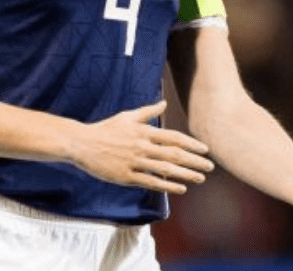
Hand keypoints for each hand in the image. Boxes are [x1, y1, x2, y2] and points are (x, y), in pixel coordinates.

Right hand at [70, 100, 213, 193]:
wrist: (82, 144)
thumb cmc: (106, 129)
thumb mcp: (127, 116)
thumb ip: (147, 111)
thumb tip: (164, 102)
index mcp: (144, 131)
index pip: (174, 138)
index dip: (191, 144)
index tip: (205, 149)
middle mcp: (142, 146)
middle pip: (174, 154)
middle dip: (194, 161)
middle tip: (210, 166)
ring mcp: (134, 162)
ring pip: (165, 169)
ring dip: (186, 174)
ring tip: (200, 178)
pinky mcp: (126, 177)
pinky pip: (151, 182)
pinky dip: (167, 185)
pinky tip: (181, 188)